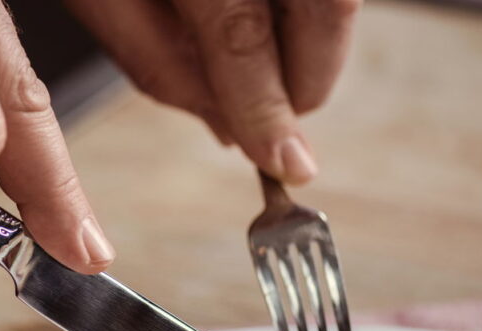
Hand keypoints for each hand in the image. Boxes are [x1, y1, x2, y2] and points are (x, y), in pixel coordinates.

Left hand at [65, 0, 360, 185]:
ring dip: (316, 36)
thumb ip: (156, 60)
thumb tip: (227, 124)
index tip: (285, 163)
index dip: (266, 108)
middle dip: (311, 75)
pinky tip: (273, 20)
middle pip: (325, 0)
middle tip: (287, 117)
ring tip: (277, 67)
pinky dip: (309, 7)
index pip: (240, 32)